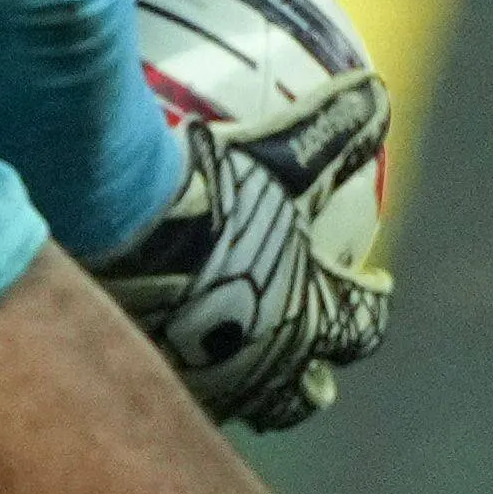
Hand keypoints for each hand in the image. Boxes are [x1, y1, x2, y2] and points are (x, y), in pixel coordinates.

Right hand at [94, 80, 392, 432]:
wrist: (115, 231)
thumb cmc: (210, 195)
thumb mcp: (281, 152)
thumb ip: (332, 127)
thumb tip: (377, 92)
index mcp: (312, 316)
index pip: (361, 324)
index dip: (370, 306)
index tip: (373, 284)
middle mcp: (266, 364)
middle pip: (300, 393)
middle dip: (310, 380)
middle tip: (312, 364)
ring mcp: (208, 381)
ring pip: (238, 401)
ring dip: (246, 386)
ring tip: (235, 368)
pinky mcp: (150, 378)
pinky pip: (176, 385)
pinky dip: (184, 374)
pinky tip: (163, 350)